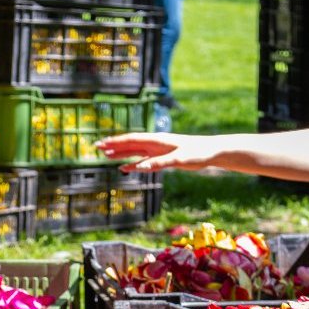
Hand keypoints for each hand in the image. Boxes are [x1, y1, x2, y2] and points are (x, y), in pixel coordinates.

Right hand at [95, 133, 223, 171]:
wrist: (211, 151)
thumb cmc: (197, 153)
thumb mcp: (178, 159)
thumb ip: (158, 163)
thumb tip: (139, 167)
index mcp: (157, 140)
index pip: (132, 140)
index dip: (115, 142)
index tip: (102, 144)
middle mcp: (155, 144)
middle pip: (130, 144)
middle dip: (113, 146)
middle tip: (97, 147)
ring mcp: (158, 150)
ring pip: (135, 152)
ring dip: (121, 154)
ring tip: (106, 155)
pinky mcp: (163, 158)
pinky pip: (144, 160)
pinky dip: (133, 164)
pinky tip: (125, 168)